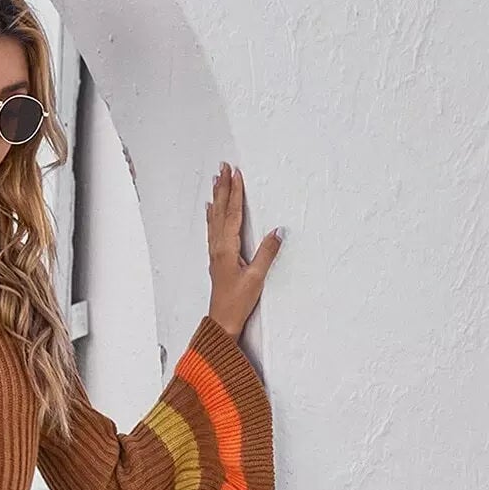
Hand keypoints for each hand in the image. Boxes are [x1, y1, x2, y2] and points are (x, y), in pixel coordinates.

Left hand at [206, 162, 280, 338]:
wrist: (222, 322)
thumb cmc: (236, 303)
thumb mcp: (256, 278)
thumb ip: (267, 253)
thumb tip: (278, 231)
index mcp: (227, 249)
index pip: (232, 214)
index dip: (235, 192)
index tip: (236, 174)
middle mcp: (218, 247)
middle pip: (220, 211)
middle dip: (222, 187)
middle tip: (223, 167)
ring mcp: (215, 253)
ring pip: (215, 218)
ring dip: (216, 197)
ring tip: (216, 180)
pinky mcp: (216, 259)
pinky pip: (212, 229)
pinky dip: (212, 215)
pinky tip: (210, 209)